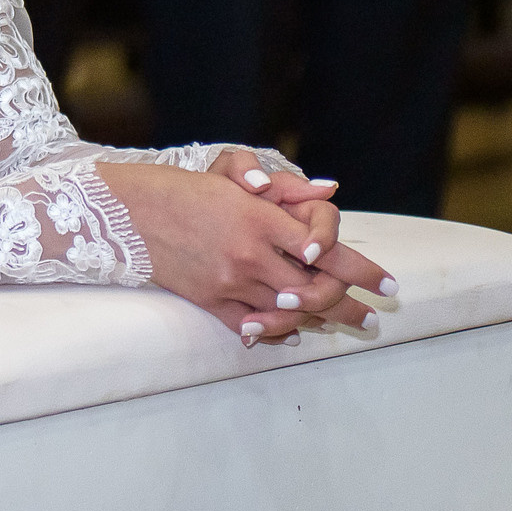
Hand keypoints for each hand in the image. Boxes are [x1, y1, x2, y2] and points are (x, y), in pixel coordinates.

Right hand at [99, 160, 391, 341]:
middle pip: (316, 289)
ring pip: (289, 312)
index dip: (359, 268)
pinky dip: (276, 330)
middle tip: (375, 316)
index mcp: (259, 219)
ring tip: (346, 327)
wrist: (128, 214)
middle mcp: (250, 255)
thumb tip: (329, 190)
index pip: (325, 248)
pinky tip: (293, 332)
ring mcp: (230, 283)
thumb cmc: (182, 190)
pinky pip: (252, 325)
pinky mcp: (211, 301)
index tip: (384, 281)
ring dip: (322, 321)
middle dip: (352, 305)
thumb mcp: (232, 178)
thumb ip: (284, 189)